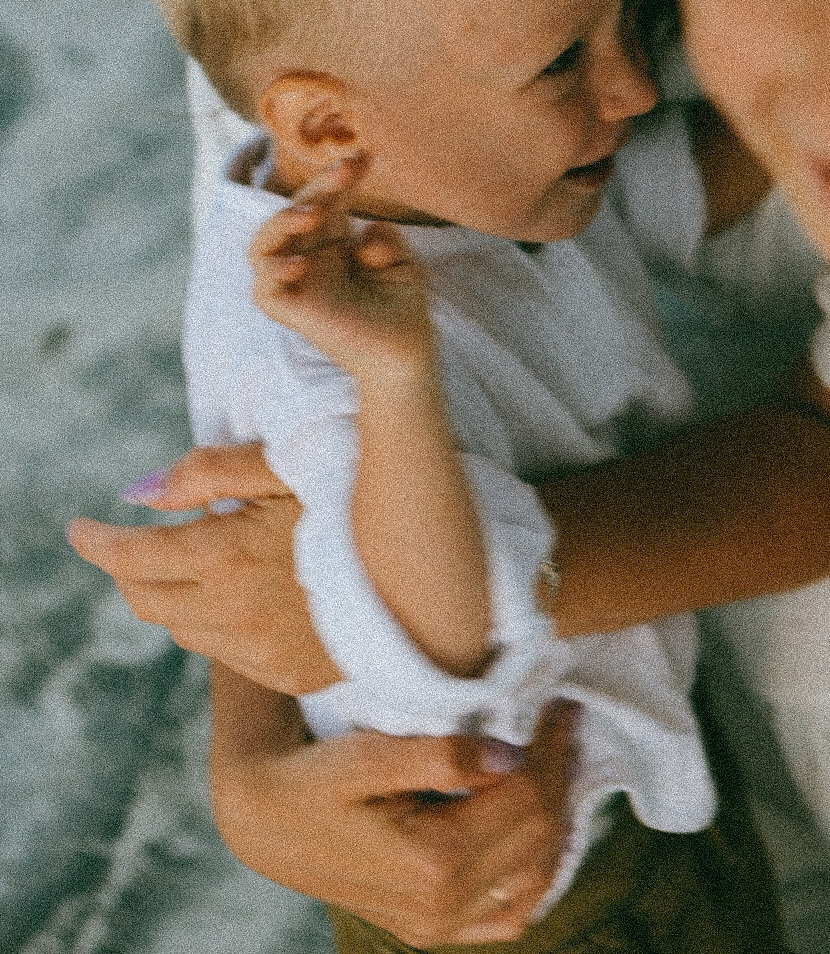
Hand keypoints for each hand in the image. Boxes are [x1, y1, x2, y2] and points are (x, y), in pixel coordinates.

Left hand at [67, 443, 342, 694]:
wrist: (435, 568)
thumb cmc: (360, 496)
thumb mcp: (286, 464)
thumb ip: (206, 473)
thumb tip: (136, 492)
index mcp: (228, 553)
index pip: (131, 558)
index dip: (97, 543)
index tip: (80, 530)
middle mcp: (235, 613)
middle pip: (145, 601)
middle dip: (128, 570)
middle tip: (133, 544)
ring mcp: (262, 653)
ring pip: (182, 631)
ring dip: (173, 596)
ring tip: (198, 562)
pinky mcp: (288, 677)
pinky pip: (225, 654)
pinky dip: (216, 624)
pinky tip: (245, 594)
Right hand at [211, 670, 578, 945]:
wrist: (263, 820)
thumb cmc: (312, 778)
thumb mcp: (367, 755)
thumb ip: (439, 755)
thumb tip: (507, 756)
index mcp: (431, 862)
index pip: (525, 802)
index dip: (550, 750)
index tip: (558, 706)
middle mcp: (441, 907)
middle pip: (537, 838)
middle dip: (558, 774)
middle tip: (564, 722)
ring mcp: (437, 926)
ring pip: (534, 879)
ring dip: (555, 819)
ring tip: (557, 763)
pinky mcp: (431, 928)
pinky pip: (507, 915)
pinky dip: (535, 873)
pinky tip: (538, 831)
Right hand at [251, 158, 433, 374]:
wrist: (406, 354)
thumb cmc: (402, 308)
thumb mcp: (402, 263)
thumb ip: (384, 241)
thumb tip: (365, 234)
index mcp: (332, 242)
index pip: (325, 200)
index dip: (338, 177)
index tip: (363, 157)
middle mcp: (308, 258)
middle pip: (294, 212)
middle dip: (318, 187)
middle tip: (345, 170)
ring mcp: (297, 284)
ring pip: (262, 245)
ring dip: (281, 222)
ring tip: (315, 214)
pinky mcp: (292, 312)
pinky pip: (263, 290)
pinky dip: (273, 272)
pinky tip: (300, 264)